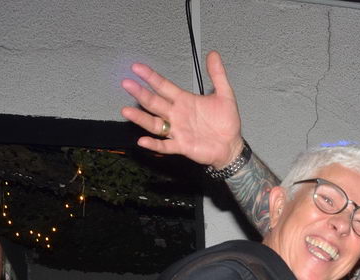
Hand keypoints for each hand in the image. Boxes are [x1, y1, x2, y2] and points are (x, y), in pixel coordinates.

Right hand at [120, 51, 243, 168]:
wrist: (232, 146)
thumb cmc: (225, 122)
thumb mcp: (225, 95)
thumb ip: (217, 75)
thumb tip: (213, 54)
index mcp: (184, 101)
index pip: (163, 86)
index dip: (150, 77)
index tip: (137, 67)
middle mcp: (177, 114)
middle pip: (154, 103)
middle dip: (141, 93)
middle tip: (127, 83)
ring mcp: (178, 131)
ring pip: (155, 123)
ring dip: (141, 118)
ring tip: (127, 111)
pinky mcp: (182, 146)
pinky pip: (165, 146)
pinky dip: (154, 144)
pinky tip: (143, 141)